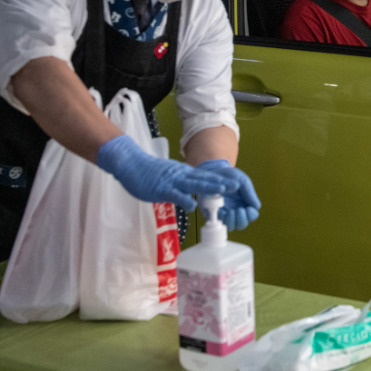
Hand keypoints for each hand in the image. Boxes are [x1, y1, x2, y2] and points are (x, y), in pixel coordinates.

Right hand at [96, 136, 238, 211]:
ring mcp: (172, 182)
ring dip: (209, 187)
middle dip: (222, 182)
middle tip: (239, 185)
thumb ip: (184, 184)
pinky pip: (174, 195)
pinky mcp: (161, 189)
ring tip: (223, 190)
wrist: (131, 164)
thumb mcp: (172, 177)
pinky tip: (192, 206)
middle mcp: (182, 175)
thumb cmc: (150, 173)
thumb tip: (195, 195)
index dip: (222, 179)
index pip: (207, 176)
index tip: (238, 183)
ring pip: (193, 184)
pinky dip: (183, 200)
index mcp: (185, 173)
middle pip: (205, 178)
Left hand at [196, 159, 261, 230]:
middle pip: (242, 224)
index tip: (248, 208)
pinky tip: (221, 210)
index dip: (251, 215)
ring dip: (232, 221)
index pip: (252, 215)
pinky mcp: (214, 213)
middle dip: (242, 219)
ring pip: (231, 226)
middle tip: (238, 210)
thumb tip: (257, 206)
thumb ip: (249, 192)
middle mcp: (236, 210)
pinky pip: (218, 222)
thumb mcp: (242, 180)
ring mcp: (224, 213)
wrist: (213, 172)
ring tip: (230, 211)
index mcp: (245, 203)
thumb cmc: (229, 176)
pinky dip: (221, 219)